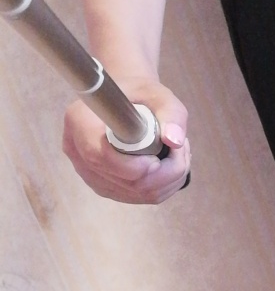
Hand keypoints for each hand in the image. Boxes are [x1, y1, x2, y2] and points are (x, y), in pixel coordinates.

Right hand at [63, 74, 189, 203]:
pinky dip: (162, 186)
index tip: (160, 156)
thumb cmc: (140, 93)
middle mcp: (77, 151)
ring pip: (134, 193)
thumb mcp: (159, 95)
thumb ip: (171, 114)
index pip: (101, 157)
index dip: (134, 165)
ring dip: (167, 180)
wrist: (125, 101)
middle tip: (181, 149)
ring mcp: (88, 173)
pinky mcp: (103, 186)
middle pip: (122, 181)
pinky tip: (169, 166)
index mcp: (81, 121)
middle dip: (163, 172)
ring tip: (178, 154)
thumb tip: (175, 141)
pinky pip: (136, 197)